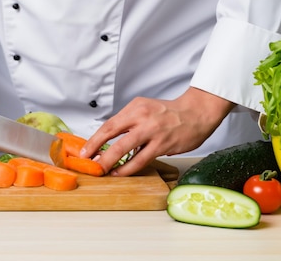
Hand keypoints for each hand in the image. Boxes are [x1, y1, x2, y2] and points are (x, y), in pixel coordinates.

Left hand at [80, 87, 234, 175]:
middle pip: (112, 135)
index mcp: (135, 107)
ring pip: (125, 149)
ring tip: (102, 171)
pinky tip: (120, 173)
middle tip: (88, 163)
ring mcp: (152, 132)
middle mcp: (142, 117)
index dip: (94, 140)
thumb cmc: (168, 113)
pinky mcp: (163, 145)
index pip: (109, 125)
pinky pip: (141, 159)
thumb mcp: (144, 108)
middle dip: (96, 151)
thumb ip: (128, 122)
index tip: (84, 151)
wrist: (196, 112)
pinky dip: (128, 168)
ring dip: (111, 163)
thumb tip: (108, 140)